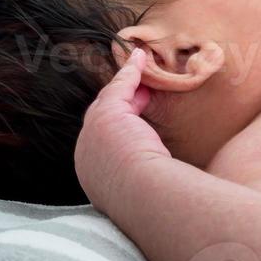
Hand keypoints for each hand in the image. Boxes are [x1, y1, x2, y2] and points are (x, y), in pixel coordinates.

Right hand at [74, 49, 169, 213]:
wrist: (144, 196)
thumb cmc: (155, 200)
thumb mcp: (148, 190)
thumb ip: (151, 181)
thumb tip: (174, 186)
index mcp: (96, 178)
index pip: (103, 146)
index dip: (120, 129)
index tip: (138, 120)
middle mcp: (86, 158)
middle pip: (100, 121)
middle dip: (118, 104)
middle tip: (140, 92)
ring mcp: (91, 136)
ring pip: (107, 102)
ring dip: (124, 84)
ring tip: (141, 69)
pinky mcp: (106, 117)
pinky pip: (117, 88)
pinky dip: (129, 73)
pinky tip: (141, 60)